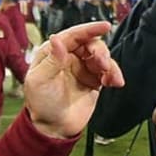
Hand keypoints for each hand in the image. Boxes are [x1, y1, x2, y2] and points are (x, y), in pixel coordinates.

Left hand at [24, 21, 123, 139]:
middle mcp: (69, 57)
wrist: (54, 128)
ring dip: (109, 64)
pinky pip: (108, 72)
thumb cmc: (42, 104)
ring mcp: (83, 68)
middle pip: (91, 44)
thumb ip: (52, 60)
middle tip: (103, 64)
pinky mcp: (94, 80)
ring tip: (110, 78)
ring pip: (102, 57)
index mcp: (53, 52)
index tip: (105, 26)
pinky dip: (114, 75)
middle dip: (100, 51)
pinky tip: (115, 83)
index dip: (89, 29)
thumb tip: (56, 38)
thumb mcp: (40, 81)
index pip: (73, 35)